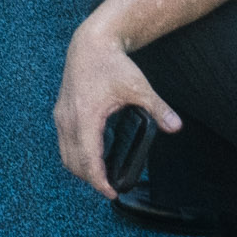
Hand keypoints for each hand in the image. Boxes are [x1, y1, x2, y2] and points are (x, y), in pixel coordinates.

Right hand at [53, 26, 180, 195]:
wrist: (90, 43)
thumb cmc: (111, 63)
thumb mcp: (138, 86)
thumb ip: (157, 108)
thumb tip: (175, 126)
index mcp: (85, 116)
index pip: (88, 160)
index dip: (99, 182)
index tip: (112, 193)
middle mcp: (68, 119)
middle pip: (73, 163)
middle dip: (91, 179)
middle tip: (111, 186)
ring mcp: (61, 117)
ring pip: (66, 155)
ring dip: (81, 168)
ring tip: (102, 175)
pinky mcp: (61, 113)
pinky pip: (64, 143)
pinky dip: (76, 155)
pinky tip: (93, 154)